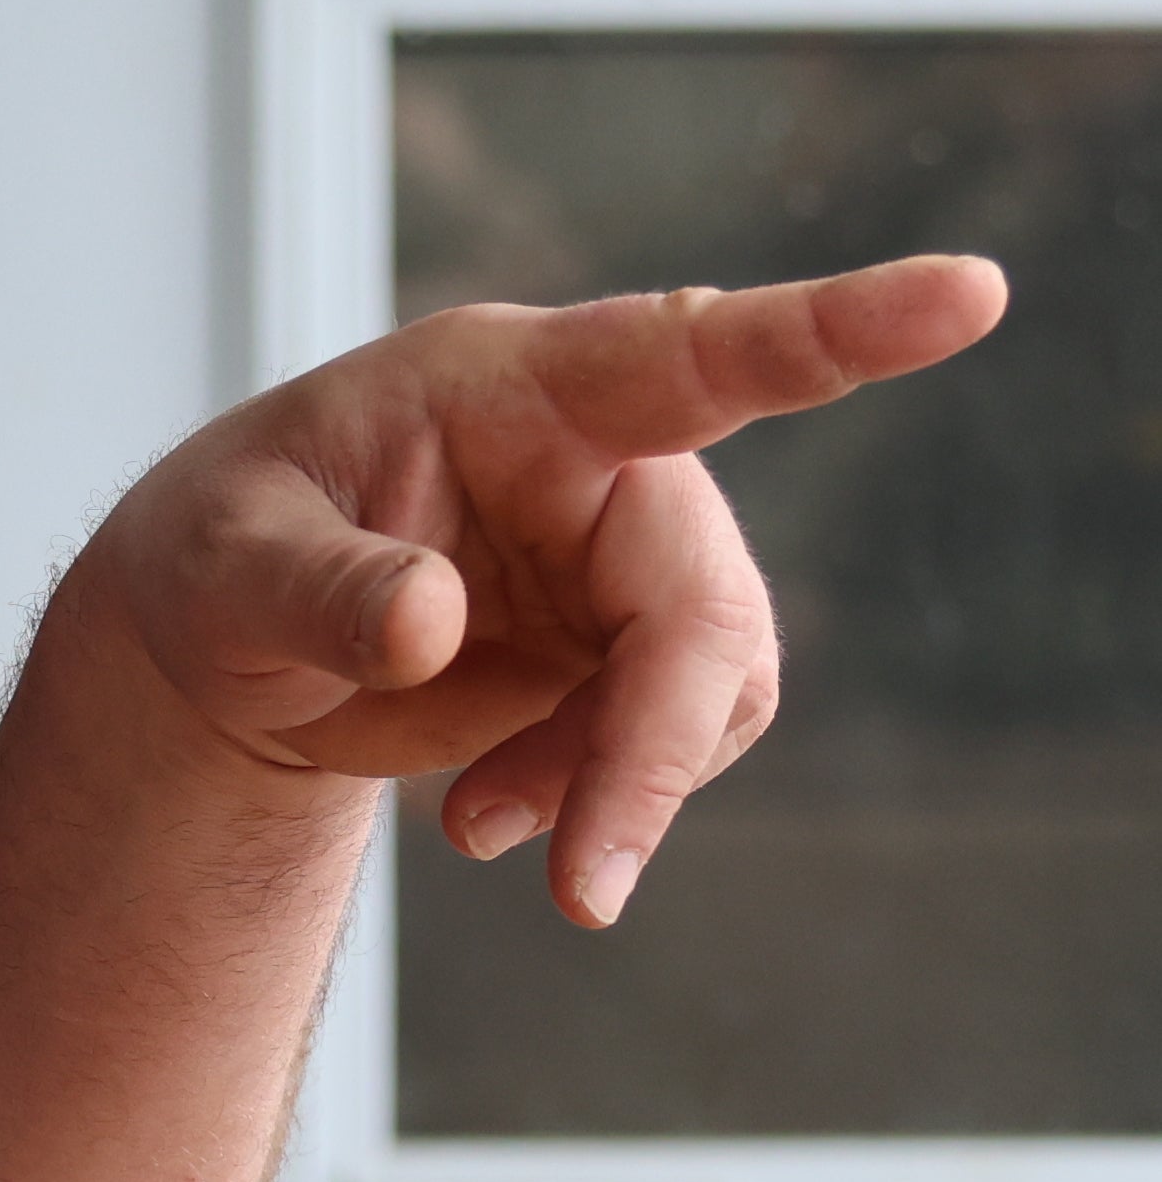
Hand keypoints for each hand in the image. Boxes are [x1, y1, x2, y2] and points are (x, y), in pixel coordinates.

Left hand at [75, 260, 1003, 925]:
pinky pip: (670, 732)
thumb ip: (320, 591)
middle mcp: (591, 453)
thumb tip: (429, 624)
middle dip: (652, 746)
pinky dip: (602, 797)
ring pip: (710, 679)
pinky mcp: (623, 638)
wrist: (220, 642)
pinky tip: (485, 823)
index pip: (688, 348)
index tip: (967, 293)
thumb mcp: (223, 574)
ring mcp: (618, 549)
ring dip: (621, 782)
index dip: (835, 328)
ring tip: (476, 833)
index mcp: (503, 384)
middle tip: (581, 887)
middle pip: (700, 600)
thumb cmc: (213, 560)